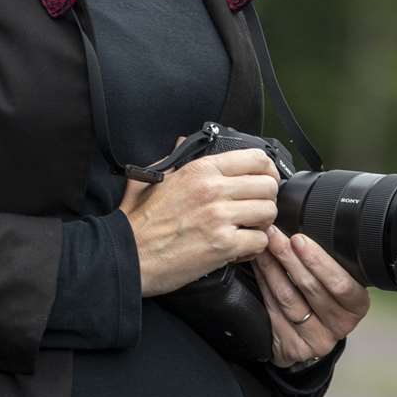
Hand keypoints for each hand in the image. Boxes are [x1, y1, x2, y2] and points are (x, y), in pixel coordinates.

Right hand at [119, 144, 279, 295]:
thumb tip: (182, 141)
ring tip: (248, 229)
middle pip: (268, 185)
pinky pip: (259, 242)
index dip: (267, 170)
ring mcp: (220, 217)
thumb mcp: (152, 178)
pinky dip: (254, 248)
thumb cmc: (138, 221)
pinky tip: (240, 248)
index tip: (264, 180)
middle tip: (256, 209)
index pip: (256, 158)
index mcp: (200, 170)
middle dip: (267, 198)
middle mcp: (213, 189)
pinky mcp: (223, 246)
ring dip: (263, 223)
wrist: (128, 255)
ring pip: (268, 212)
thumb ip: (172, 158)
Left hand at [252, 226, 369, 368]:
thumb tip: (311, 220)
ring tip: (261, 246)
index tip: (299, 239)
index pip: (342, 285)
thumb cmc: (323, 297)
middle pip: (311, 289)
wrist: (308, 334)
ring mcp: (316, 340)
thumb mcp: (334, 279)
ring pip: (288, 298)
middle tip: (273, 234)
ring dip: (271, 268)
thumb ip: (327, 260)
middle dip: (289, 257)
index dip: (319, 261)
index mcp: (356, 305)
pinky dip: (263, 285)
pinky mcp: (293, 347)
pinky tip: (257, 267)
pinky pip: (273, 310)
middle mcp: (340, 325)